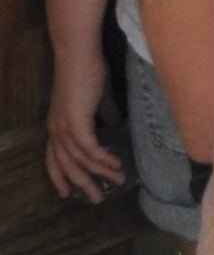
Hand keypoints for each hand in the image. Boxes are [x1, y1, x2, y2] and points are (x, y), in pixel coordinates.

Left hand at [40, 45, 120, 204]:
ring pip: (80, 161)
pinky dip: (103, 159)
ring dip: (99, 173)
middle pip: (66, 167)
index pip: (53, 159)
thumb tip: (116, 126)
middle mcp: (56, 131)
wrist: (79, 54)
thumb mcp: (97, 98)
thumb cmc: (88, 70)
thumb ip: (104, 114)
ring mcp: (64, 128)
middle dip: (82, 185)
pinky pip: (90, 149)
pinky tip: (116, 164)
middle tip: (96, 200)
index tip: (67, 193)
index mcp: (56, 126)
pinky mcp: (76, 124)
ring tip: (118, 181)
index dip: (59, 177)